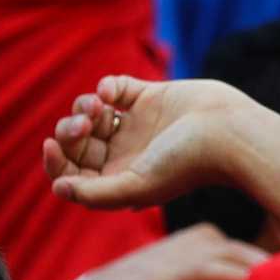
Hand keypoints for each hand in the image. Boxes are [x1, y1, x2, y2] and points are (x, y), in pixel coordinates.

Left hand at [42, 77, 251, 211]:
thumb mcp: (137, 187)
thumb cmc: (187, 165)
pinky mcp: (148, 96)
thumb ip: (95, 194)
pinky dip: (105, 86)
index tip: (50, 145)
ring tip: (98, 106)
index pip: (73, 173)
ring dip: (83, 107)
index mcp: (119, 180)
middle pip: (77, 143)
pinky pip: (113, 88)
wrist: (229, 133)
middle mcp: (125, 154)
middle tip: (84, 125)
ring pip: (89, 113)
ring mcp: (135, 124)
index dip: (55, 161)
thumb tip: (58, 189)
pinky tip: (110, 92)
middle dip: (69, 131)